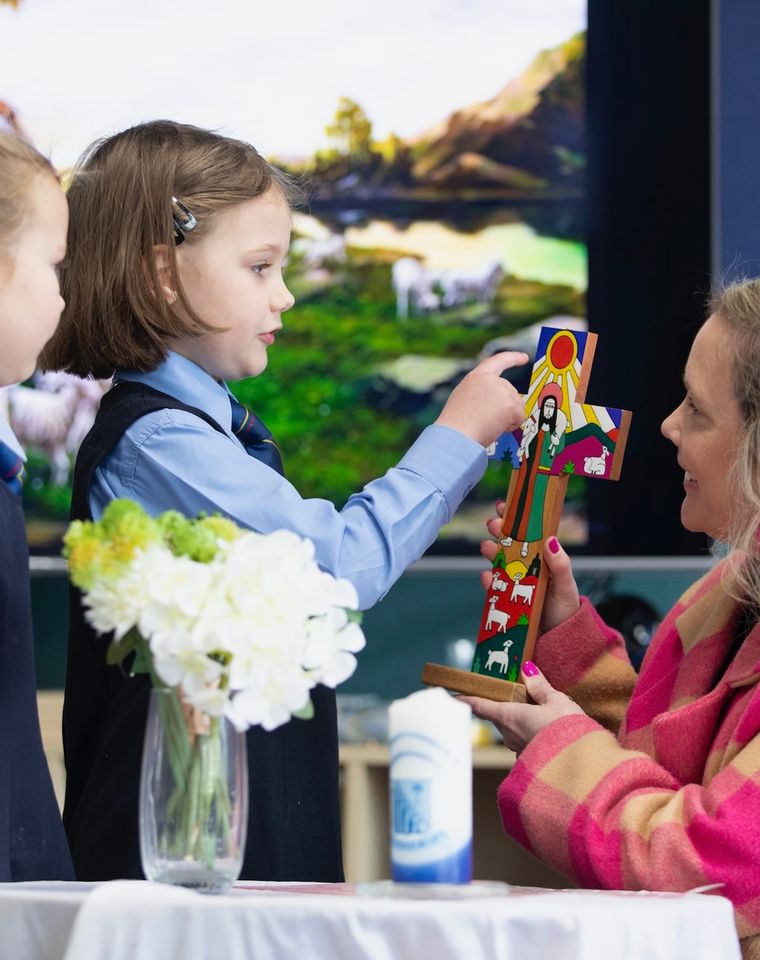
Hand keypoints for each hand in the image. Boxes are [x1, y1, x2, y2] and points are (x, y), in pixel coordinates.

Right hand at [435, 352, 527, 446]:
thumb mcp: (464, 399)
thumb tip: (497, 404)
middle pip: (511, 392)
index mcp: (476, 377)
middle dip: (506, 408)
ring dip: (507, 418)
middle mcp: (491, 380)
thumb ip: (480, 394)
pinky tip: (496, 428)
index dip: (513, 358)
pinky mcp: (511, 405)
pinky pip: (520, 417)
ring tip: (487, 425)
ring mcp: (502, 391)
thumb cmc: (456, 425)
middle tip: (486, 421)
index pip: (498, 361)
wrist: (456, 436)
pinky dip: (511, 426)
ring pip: (517, 406)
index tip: (524, 357)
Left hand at [459, 662, 584, 753]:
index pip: (479, 705)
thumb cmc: (568, 731)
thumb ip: (540, 686)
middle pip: (496, 716)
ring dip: (515, 720)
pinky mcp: (531, 760)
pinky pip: (524, 742)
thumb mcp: (557, 701)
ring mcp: (519, 749)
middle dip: (496, 706)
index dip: (465, 699)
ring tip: (529, 710)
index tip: (452, 695)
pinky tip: (543, 731)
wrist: (584, 767)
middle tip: (501, 694)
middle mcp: (509, 734)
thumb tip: (527, 670)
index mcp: (509, 716)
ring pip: (510, 730)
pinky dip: (528, 734)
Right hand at [479, 504, 579, 627]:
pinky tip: (488, 576)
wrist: (559, 639)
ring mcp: (513, 582)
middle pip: (508, 543)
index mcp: (540, 559)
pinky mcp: (504, 599)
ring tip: (488, 547)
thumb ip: (560, 565)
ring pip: (498, 561)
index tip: (505, 506)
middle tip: (494, 523)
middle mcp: (524, 567)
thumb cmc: (565, 608)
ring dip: (491, 551)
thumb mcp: (566, 585)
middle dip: (499, 530)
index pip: (527, 534)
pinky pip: (493, 586)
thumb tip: (551, 541)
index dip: (515, 519)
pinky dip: (488, 580)